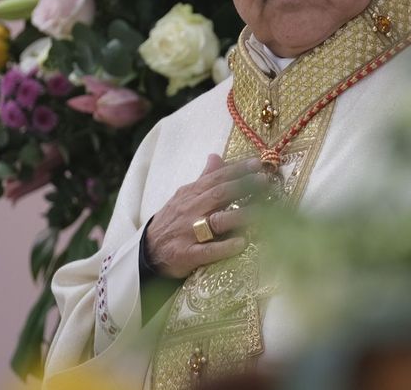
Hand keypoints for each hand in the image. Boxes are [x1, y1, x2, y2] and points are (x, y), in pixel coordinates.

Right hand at [144, 153, 267, 279]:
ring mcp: (189, 233)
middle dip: (242, 187)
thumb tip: (216, 155)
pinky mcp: (187, 255)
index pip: (216, 178)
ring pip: (216, 221)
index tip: (258, 164)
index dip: (237, 170)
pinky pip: (208, 251)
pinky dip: (225, 247)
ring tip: (262, 212)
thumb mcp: (184, 196)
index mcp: (191, 194)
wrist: (147, 250)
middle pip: (218, 195)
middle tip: (264, 181)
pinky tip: (242, 243)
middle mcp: (191, 211)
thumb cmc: (172, 220)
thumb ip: (204, 178)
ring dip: (240, 216)